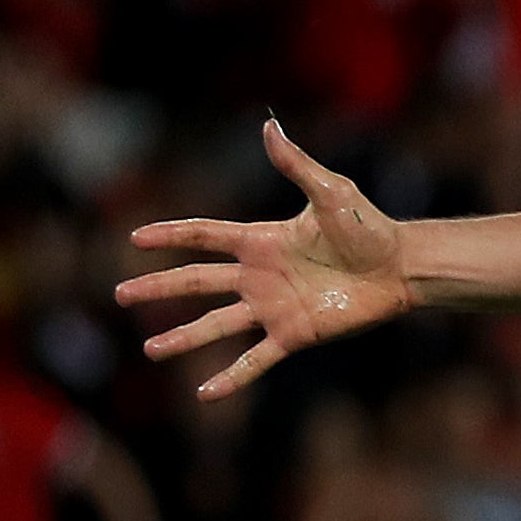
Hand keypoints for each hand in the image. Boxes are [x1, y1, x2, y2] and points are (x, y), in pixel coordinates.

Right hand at [119, 117, 415, 398]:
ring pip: (216, 325)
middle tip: (121, 295)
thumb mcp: (329, 191)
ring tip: (150, 350)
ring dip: (182, 338)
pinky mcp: (293, 334)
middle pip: (197, 282)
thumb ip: (295, 165)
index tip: (135, 240)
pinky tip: (205, 394)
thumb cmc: (368, 227)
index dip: (171, 236)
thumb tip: (268, 126)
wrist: (399, 267)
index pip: (204, 237)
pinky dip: (231, 378)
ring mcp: (272, 307)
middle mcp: (259, 275)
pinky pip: (255, 360)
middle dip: (159, 287)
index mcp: (261, 240)